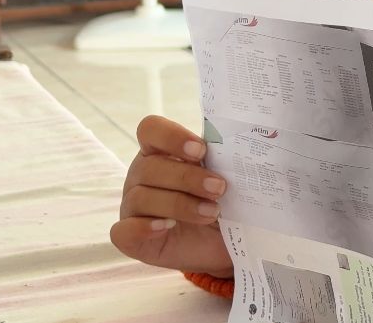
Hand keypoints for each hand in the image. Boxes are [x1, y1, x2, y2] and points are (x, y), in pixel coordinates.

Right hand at [110, 115, 232, 276]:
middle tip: (219, 188)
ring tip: (211, 213)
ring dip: (179, 204)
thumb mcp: (228, 178)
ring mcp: (132, 207)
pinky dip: (144, 228)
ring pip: (141, 197)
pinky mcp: (131, 238)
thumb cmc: (221, 202)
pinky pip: (123, 231)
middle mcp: (142, 175)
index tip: (201, 151)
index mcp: (161, 151)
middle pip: (150, 167)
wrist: (220, 243)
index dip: (172, 136)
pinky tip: (168, 227)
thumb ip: (228, 160)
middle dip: (188, 177)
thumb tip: (248, 147)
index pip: (151, 130)